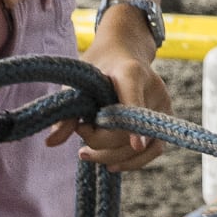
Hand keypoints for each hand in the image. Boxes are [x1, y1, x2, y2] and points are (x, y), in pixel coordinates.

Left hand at [50, 24, 173, 169]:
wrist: (123, 52)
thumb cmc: (96, 67)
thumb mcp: (77, 83)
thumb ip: (67, 112)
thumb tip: (51, 143)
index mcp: (129, 72)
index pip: (133, 98)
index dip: (134, 122)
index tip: (136, 145)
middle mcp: (153, 89)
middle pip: (130, 130)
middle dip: (100, 143)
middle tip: (79, 138)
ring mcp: (162, 105)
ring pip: (144, 146)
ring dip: (113, 157)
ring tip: (86, 154)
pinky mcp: (165, 118)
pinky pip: (154, 149)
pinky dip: (133, 161)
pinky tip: (111, 165)